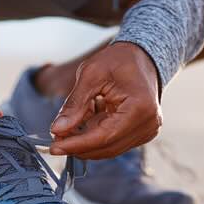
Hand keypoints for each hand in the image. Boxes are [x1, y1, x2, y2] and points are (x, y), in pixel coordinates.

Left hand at [48, 41, 161, 159]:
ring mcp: (147, 130)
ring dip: (86, 140)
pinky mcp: (142, 132)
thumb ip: (75, 104)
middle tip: (55, 136)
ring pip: (109, 148)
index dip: (77, 144)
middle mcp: (148, 123)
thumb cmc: (118, 59)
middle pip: (107, 147)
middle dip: (79, 144)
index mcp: (140, 107)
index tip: (54, 147)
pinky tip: (86, 120)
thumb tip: (57, 130)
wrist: (142, 56)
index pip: (104, 136)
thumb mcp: (91, 74)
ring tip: (68, 125)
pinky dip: (97, 134)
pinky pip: (114, 141)